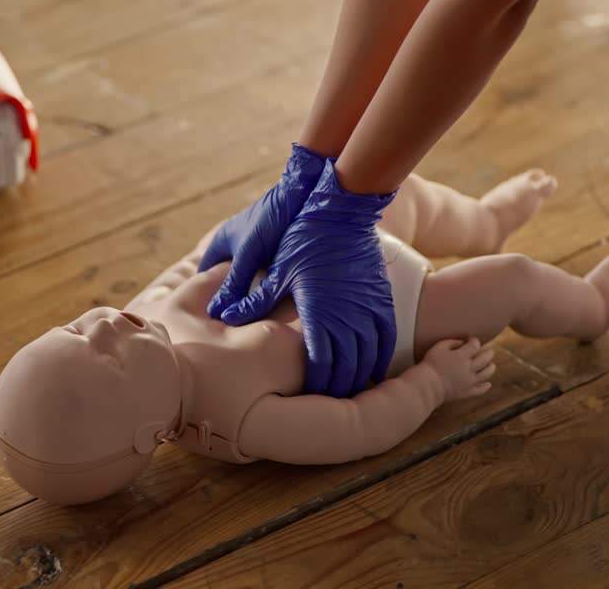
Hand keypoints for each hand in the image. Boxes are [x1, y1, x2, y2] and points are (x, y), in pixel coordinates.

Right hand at [200, 144, 328, 317]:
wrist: (301, 194)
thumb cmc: (270, 219)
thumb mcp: (249, 254)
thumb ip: (235, 282)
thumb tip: (218, 313)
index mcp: (221, 244)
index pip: (204, 275)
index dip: (206, 297)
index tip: (210, 322)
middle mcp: (237, 247)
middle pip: (228, 280)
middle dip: (232, 301)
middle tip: (235, 329)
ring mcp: (257, 250)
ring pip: (250, 280)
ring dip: (254, 297)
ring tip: (257, 323)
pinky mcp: (276, 253)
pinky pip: (269, 276)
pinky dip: (271, 289)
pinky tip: (278, 308)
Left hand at [220, 159, 397, 396]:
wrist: (342, 204)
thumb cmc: (302, 232)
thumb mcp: (272, 264)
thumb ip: (250, 295)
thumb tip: (222, 316)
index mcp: (319, 311)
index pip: (320, 365)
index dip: (314, 386)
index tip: (305, 398)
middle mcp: (349, 314)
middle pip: (349, 368)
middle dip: (338, 389)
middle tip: (326, 405)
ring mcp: (369, 306)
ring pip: (371, 357)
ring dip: (360, 377)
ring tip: (348, 393)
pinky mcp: (381, 296)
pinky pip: (386, 338)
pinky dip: (380, 357)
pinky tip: (371, 368)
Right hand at [422, 338, 494, 401]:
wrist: (427, 385)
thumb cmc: (431, 365)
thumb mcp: (438, 347)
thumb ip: (451, 342)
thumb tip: (462, 342)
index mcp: (462, 356)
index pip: (475, 345)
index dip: (475, 341)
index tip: (471, 340)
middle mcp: (469, 368)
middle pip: (485, 358)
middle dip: (488, 353)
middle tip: (489, 351)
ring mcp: (469, 381)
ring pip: (487, 374)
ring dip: (491, 368)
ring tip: (491, 365)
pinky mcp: (467, 392)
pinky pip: (480, 390)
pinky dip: (485, 386)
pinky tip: (488, 384)